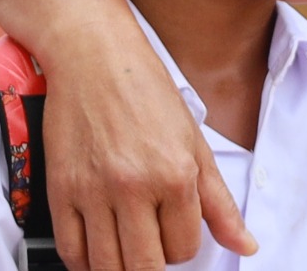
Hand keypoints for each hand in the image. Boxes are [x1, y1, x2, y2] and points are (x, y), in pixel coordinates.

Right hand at [40, 14, 256, 270]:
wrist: (94, 56)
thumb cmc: (146, 92)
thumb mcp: (194, 143)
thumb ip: (220, 202)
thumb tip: (246, 246)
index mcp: (176, 174)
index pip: (184, 249)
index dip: (182, 247)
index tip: (174, 233)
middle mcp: (135, 186)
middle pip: (145, 267)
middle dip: (152, 264)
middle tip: (150, 247)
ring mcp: (93, 191)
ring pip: (107, 266)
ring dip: (119, 266)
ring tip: (126, 248)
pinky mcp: (60, 190)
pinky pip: (71, 251)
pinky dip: (84, 261)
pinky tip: (97, 248)